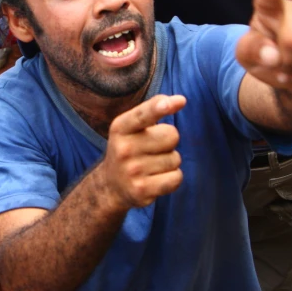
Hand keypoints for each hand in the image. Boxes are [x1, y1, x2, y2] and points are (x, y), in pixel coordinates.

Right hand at [100, 95, 185, 209]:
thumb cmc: (129, 148)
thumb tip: (180, 100)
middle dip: (169, 141)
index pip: (143, 115)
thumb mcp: (131, 126)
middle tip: (152, 149)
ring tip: (151, 166)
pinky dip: (173, 178)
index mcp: (120, 128)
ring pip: (175, 159)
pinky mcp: (141, 191)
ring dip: (169, 162)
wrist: (110, 185)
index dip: (158, 108)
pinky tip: (157, 179)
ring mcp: (131, 171)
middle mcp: (123, 148)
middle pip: (171, 135)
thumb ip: (152, 110)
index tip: (175, 102)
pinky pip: (176, 178)